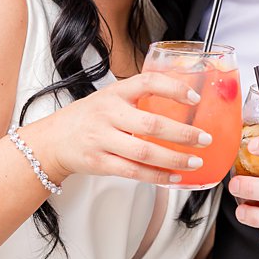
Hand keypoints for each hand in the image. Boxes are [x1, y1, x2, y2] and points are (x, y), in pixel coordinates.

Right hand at [18, 72, 211, 186]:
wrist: (54, 140)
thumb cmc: (88, 118)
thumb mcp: (109, 98)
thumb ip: (138, 98)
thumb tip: (181, 101)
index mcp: (115, 93)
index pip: (147, 82)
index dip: (173, 89)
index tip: (194, 98)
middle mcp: (108, 114)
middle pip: (151, 124)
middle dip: (183, 133)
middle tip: (204, 138)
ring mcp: (102, 139)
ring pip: (144, 151)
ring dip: (174, 158)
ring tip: (195, 161)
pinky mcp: (100, 162)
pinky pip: (134, 171)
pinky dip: (157, 175)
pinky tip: (173, 176)